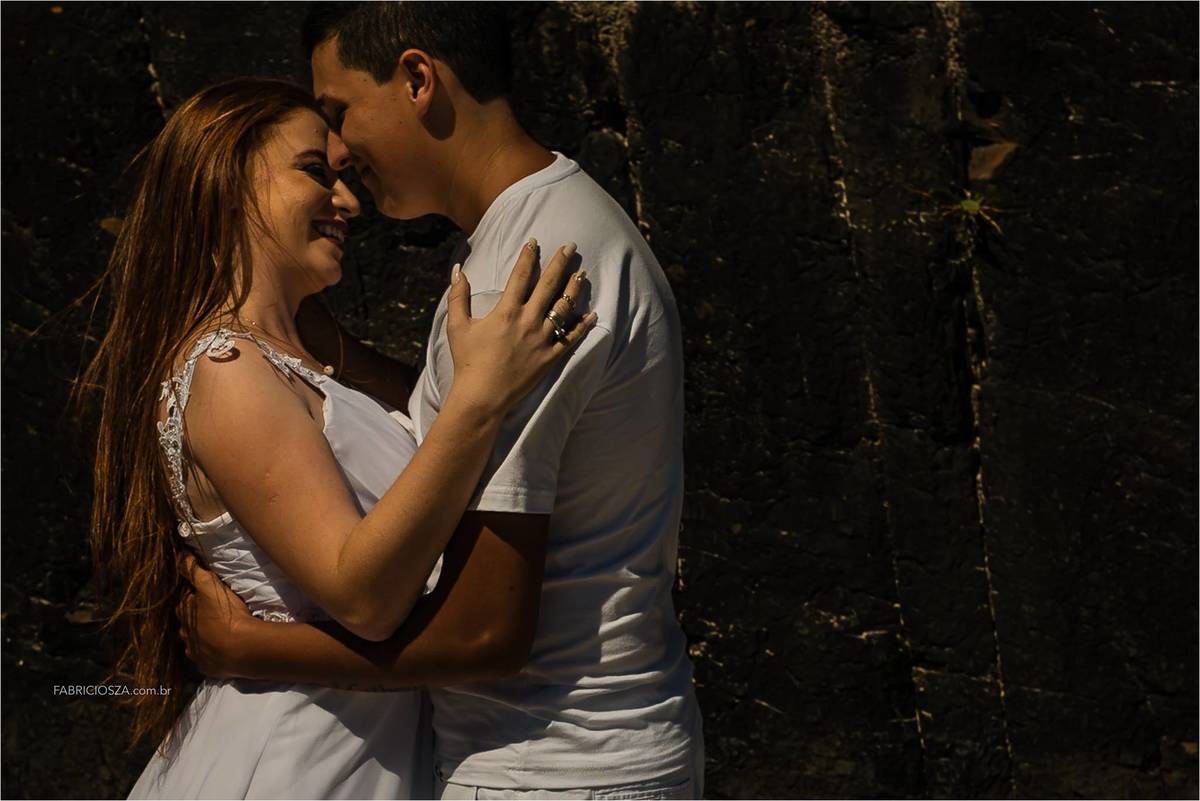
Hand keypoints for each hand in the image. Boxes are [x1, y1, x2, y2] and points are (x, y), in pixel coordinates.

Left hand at [177, 552, 255, 678]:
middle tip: (211, 613)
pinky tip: (219, 650)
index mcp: (185, 614)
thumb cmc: (226, 615)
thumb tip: (179, 554)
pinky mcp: (207, 667)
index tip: (203, 594)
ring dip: (201, 637)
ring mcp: (196, 653)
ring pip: (194, 642)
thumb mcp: (210, 586)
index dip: (193, 597)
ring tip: (216, 633)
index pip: (184, 602)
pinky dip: (210, 654)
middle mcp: (186, 634)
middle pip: (188, 623)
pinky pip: (205, 658)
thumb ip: (194, 570)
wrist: (241, 647)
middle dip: (195, 618)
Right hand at [446, 240, 597, 414]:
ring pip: (563, 308)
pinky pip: (571, 338)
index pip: (520, 276)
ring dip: (574, 288)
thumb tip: (459, 271)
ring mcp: (542, 339)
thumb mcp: (457, 326)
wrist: (482, 396)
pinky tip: (592, 314)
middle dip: (560, 263)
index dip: (528, 257)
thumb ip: (458, 297)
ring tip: (583, 273)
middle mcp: (528, 321)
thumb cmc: (467, 361)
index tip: (534, 242)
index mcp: (506, 311)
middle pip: (548, 286)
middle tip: (571, 245)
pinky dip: (583, 326)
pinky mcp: (550, 357)